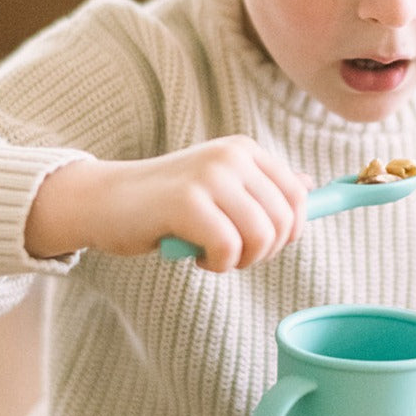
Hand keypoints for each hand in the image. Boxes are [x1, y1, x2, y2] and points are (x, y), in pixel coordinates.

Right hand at [25, 135, 307, 271]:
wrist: (104, 201)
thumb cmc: (164, 203)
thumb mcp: (219, 187)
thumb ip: (262, 187)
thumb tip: (311, 185)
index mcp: (244, 150)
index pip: (298, 194)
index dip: (290, 230)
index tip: (264, 245)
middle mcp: (232, 157)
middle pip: (284, 219)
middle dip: (264, 251)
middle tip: (233, 255)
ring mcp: (210, 176)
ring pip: (261, 236)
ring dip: (241, 260)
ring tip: (214, 255)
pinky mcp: (187, 203)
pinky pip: (229, 249)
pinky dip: (217, 264)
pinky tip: (197, 257)